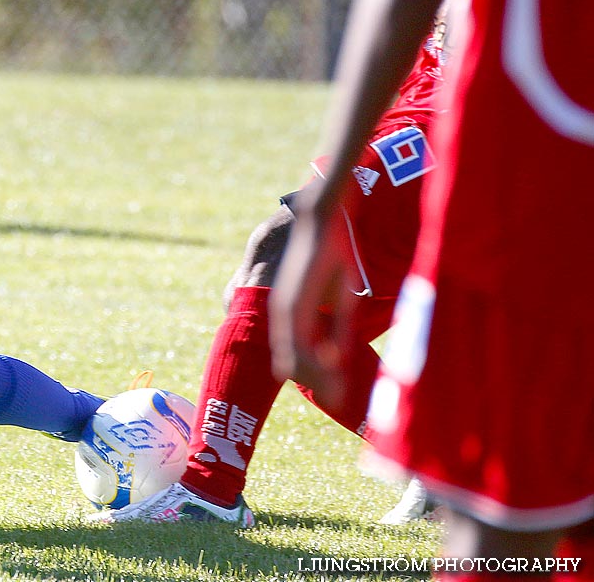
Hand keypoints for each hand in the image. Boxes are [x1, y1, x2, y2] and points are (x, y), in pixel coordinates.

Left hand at [268, 196, 359, 412]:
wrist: (323, 223)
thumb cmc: (334, 256)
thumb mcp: (341, 299)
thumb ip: (338, 328)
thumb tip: (339, 359)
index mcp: (293, 316)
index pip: (296, 358)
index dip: (316, 378)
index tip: (336, 395)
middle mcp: (283, 316)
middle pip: (291, 364)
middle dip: (316, 383)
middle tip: (338, 401)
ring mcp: (285, 311)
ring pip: (294, 359)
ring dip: (317, 379)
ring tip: (338, 395)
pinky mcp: (293, 303)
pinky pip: (300, 342)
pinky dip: (315, 362)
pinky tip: (334, 373)